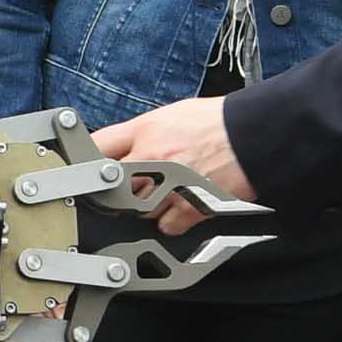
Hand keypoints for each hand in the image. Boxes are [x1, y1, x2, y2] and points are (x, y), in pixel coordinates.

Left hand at [91, 99, 253, 227]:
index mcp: (146, 130)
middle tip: (135, 184)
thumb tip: (124, 148)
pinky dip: (172, 220)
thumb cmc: (218, 123)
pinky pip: (165, 226)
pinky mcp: (189, 208)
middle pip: (113, 187)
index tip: (85, 168)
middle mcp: (153, 158)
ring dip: (150, 204)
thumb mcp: (172, 115)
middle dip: (120, 188)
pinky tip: (184, 203)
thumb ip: (144, 133)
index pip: (97, 146)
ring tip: (171, 188)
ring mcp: (169, 186)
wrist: (256, 135)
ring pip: (139, 210)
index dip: (86, 159)